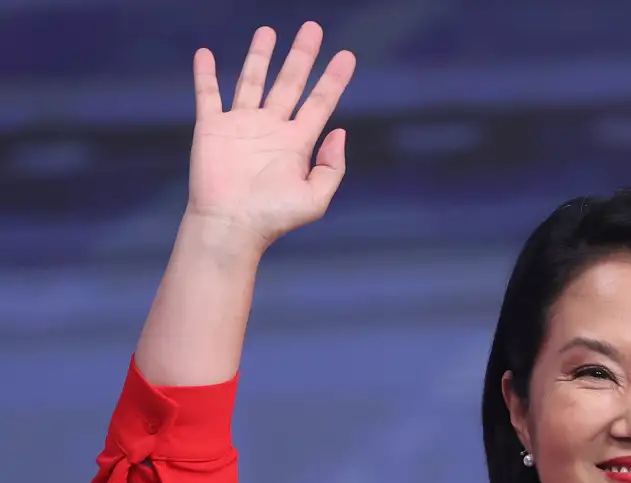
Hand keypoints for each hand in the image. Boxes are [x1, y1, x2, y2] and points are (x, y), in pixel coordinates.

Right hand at [184, 22, 355, 255]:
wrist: (230, 226)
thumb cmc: (273, 218)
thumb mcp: (316, 198)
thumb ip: (332, 166)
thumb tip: (340, 131)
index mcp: (298, 142)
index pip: (320, 102)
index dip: (333, 78)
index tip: (346, 56)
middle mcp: (272, 128)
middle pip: (290, 82)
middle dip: (302, 56)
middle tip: (313, 28)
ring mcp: (242, 125)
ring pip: (252, 80)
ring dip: (259, 56)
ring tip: (268, 31)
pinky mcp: (212, 128)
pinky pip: (208, 94)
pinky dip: (205, 74)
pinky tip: (206, 54)